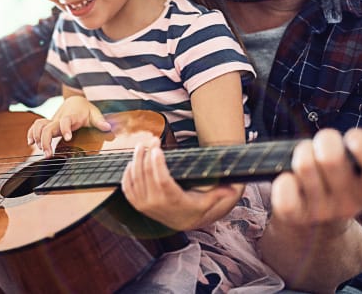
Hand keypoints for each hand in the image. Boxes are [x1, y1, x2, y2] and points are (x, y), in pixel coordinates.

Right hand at [26, 96, 110, 156]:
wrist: (75, 100)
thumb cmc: (86, 110)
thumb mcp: (95, 114)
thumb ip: (100, 121)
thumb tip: (108, 128)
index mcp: (72, 116)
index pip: (66, 120)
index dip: (65, 128)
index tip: (68, 138)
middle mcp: (59, 119)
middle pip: (48, 127)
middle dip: (46, 140)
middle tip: (49, 155)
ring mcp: (53, 121)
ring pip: (39, 126)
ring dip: (37, 138)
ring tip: (42, 151)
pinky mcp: (48, 123)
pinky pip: (36, 126)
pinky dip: (31, 133)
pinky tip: (30, 143)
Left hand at [121, 138, 243, 229]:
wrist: (181, 222)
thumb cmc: (195, 206)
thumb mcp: (208, 200)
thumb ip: (219, 193)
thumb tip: (234, 187)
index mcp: (173, 201)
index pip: (162, 180)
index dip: (157, 163)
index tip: (157, 147)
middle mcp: (156, 204)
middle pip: (146, 174)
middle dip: (147, 154)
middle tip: (153, 140)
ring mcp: (144, 204)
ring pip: (135, 178)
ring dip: (136, 159)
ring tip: (142, 145)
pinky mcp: (136, 203)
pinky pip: (127, 186)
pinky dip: (127, 172)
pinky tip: (132, 160)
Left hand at [271, 128, 361, 227]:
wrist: (317, 227)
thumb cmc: (335, 179)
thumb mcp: (353, 169)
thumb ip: (352, 153)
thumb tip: (333, 136)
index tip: (353, 137)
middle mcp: (349, 205)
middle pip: (331, 158)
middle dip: (324, 139)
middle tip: (323, 142)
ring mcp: (322, 212)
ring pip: (305, 165)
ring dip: (302, 152)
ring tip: (305, 156)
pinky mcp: (296, 216)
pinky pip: (285, 193)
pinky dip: (283, 181)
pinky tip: (288, 178)